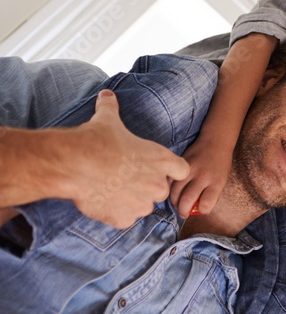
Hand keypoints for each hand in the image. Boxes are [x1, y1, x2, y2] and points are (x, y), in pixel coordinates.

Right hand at [72, 90, 189, 226]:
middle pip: (161, 191)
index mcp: (161, 160)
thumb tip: (106, 94)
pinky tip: (102, 200)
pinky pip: (124, 219)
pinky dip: (115, 213)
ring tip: (111, 189)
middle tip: (125, 179)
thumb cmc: (96, 140)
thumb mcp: (107, 119)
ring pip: (142, 207)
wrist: (75, 164)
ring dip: (131, 201)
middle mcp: (157, 185)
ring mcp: (142, 204)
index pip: (181, 170)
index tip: (154, 169)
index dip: (169, 171)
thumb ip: (111, 107)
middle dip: (146, 187)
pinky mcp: (124, 219)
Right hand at [169, 134, 232, 217]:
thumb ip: (213, 196)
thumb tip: (200, 212)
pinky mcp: (181, 162)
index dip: (202, 211)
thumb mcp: (223, 181)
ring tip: (177, 204)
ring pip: (175, 191)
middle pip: (187, 199)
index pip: (206, 204)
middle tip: (183, 214)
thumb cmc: (220, 164)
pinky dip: (169, 188)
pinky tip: (173, 192)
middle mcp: (203, 176)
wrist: (215, 141)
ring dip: (174, 201)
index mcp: (217, 182)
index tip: (200, 210)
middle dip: (183, 211)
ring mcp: (190, 169)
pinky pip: (170, 179)